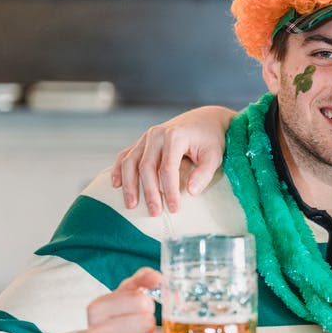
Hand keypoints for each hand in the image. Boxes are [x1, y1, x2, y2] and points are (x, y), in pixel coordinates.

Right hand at [72, 267, 162, 332]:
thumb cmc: (111, 323)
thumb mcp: (120, 298)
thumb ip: (140, 281)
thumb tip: (157, 277)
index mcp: (96, 309)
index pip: (140, 301)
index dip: (146, 304)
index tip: (139, 309)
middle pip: (147, 321)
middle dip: (148, 324)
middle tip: (138, 328)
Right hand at [111, 106, 235, 214]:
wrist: (205, 120)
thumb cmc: (211, 139)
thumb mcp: (215, 155)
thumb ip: (204, 173)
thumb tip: (191, 192)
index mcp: (175, 136)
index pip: (168, 169)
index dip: (169, 190)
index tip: (174, 208)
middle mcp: (157, 135)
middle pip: (146, 167)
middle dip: (149, 192)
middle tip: (154, 212)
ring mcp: (146, 137)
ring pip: (130, 162)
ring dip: (129, 184)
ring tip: (131, 205)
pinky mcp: (141, 142)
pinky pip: (125, 155)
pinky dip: (118, 170)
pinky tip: (116, 185)